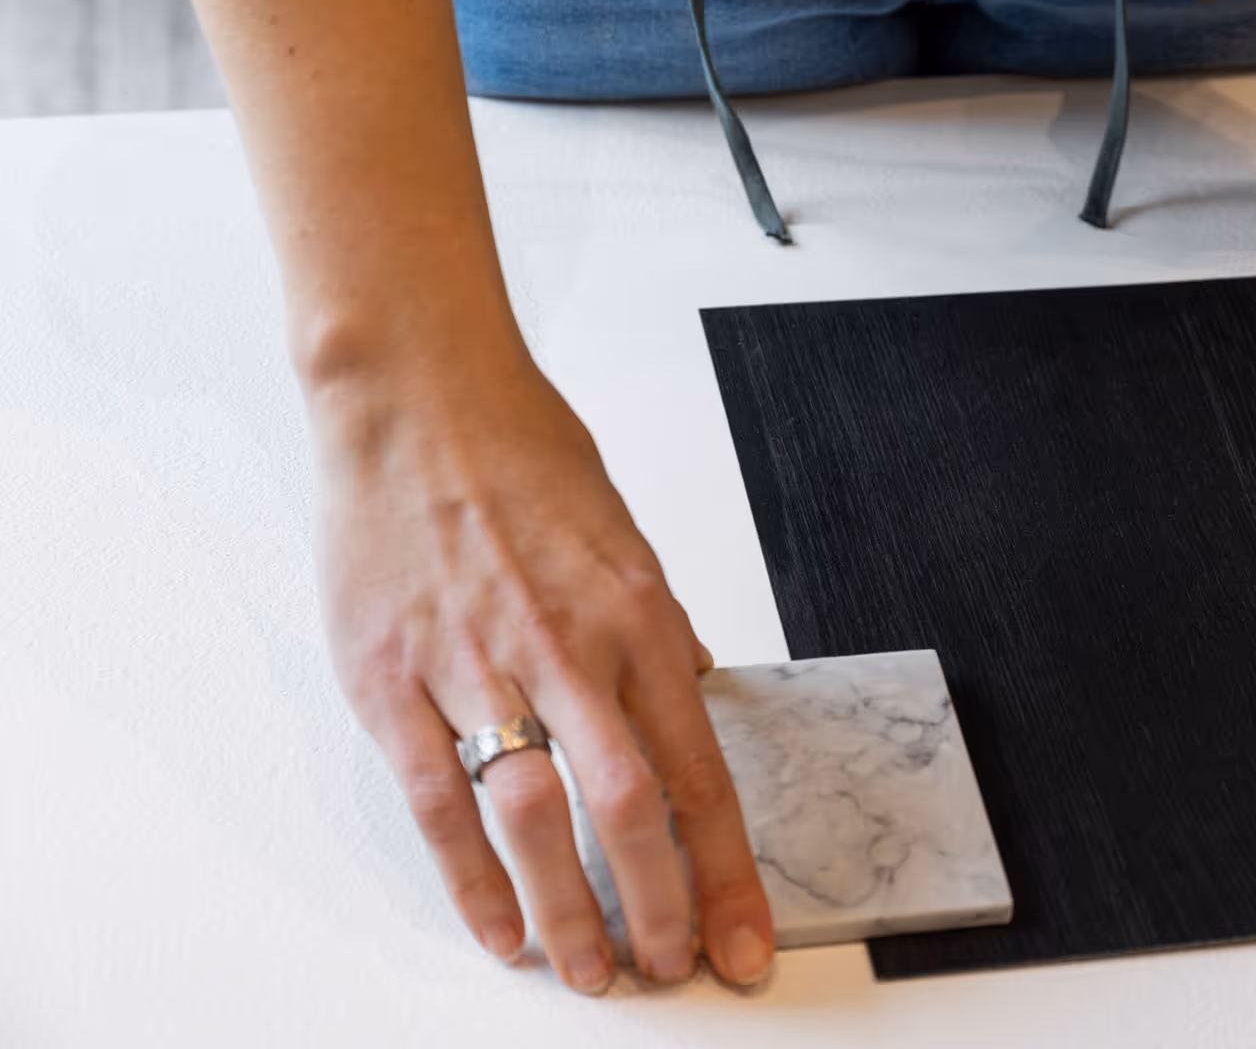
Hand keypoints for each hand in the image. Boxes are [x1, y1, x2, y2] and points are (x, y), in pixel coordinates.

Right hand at [308, 343, 772, 992]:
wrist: (418, 399)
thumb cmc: (525, 458)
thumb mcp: (625, 539)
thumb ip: (656, 631)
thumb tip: (694, 694)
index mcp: (640, 619)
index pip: (702, 773)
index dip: (728, 873)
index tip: (745, 943)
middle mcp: (571, 650)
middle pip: (630, 809)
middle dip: (661, 908)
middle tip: (672, 970)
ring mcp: (479, 666)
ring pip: (537, 819)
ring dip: (572, 913)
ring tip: (594, 973)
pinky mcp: (395, 678)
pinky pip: (440, 800)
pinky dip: (472, 880)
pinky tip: (500, 929)